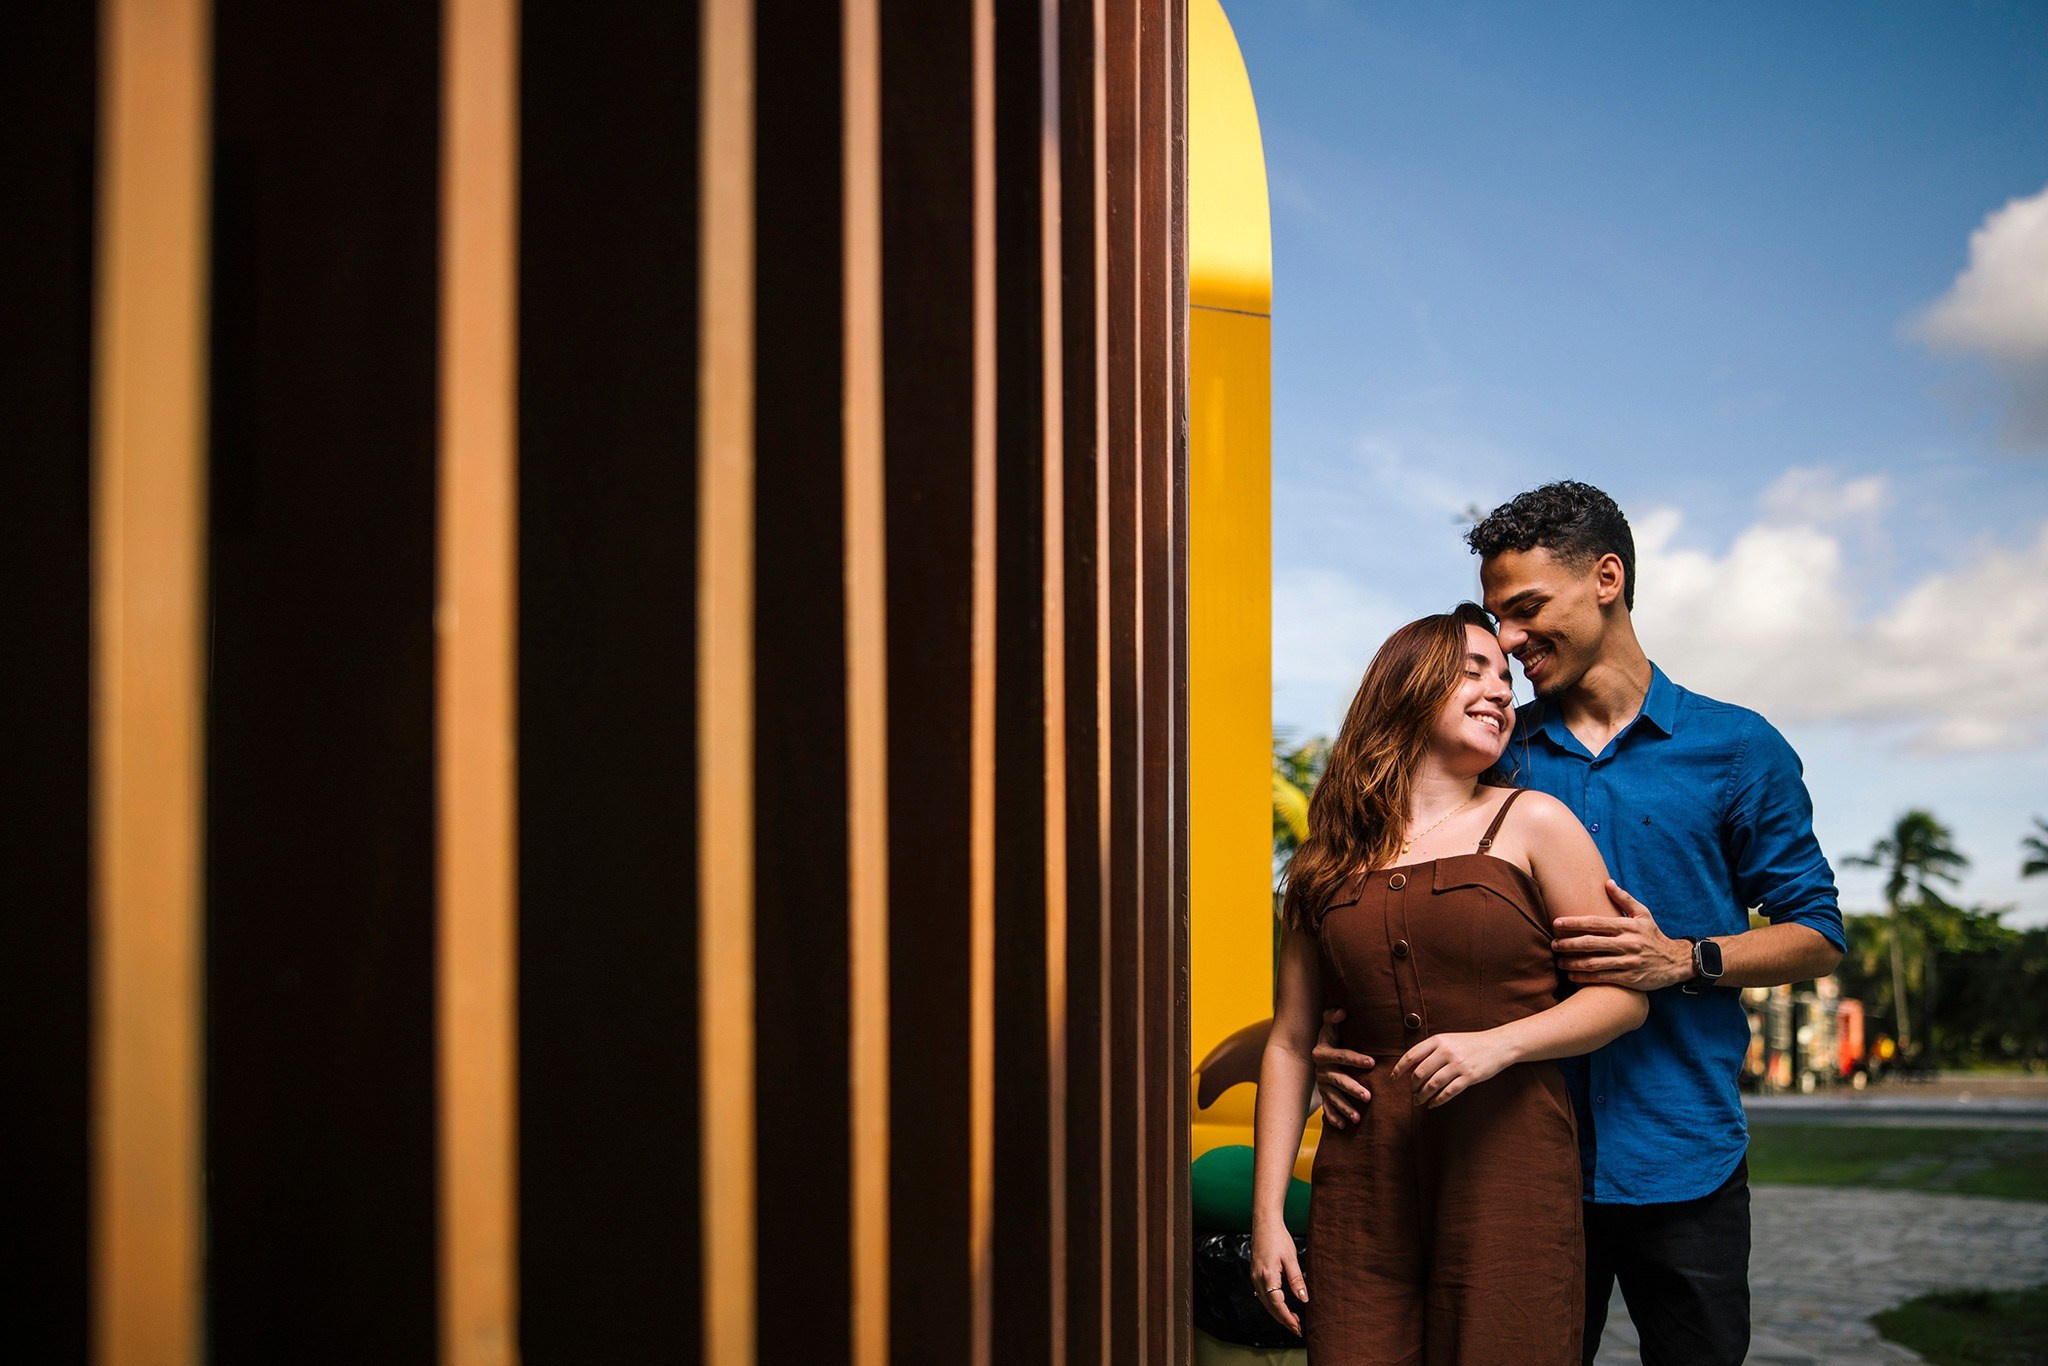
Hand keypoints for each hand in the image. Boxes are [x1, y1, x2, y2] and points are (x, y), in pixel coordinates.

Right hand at [1249, 1220, 1307, 1335]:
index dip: (1287, 1318)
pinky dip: (1273, 1304)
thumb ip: (1297, 1280)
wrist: (1264, 1223)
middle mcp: (1258, 1278)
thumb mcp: (1291, 1258)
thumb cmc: (1278, 1238)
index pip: (1277, 1304)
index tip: (1297, 1327)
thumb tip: (1304, 1299)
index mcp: (1267, 1275)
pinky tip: (1281, 1306)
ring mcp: (1255, 1276)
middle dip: (1283, 1320)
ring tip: (1293, 1320)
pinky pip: (1263, 1295)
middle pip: (1270, 1307)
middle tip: (1297, 1329)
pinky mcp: (1255, 1274)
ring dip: (1278, 1313)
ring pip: (1266, 1302)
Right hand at [1309, 1007, 1374, 1129]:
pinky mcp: (1323, 1095)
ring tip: (1358, 1118)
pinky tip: (1342, 1126)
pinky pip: (1327, 1108)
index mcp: (1322, 1052)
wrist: (1317, 1051)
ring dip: (1345, 1107)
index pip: (1340, 1055)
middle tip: (1369, 1097)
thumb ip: (1333, 1016)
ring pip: (1333, 1097)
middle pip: (1337, 1080)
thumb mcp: (1329, 1025)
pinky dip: (1333, 1117)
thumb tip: (1342, 1011)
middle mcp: (1320, 1070)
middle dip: (1353, 1089)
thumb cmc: (1331, 1036)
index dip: (1355, 1059)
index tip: (1372, 1062)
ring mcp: (1321, 1084)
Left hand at [1393, 1029, 1514, 1106]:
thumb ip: (1430, 1051)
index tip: (1393, 1078)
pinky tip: (1432, 1104)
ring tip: (1418, 1101)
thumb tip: (1410, 1068)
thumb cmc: (1470, 1043)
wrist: (1498, 1045)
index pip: (1411, 1055)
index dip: (1399, 1068)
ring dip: (1422, 1095)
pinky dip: (1437, 1100)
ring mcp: (1458, 1064)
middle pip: (1420, 1072)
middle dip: (1412, 1086)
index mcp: (1438, 1040)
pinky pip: (1448, 1092)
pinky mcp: (1469, 1077)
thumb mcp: (1448, 1041)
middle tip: (1411, 1092)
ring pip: (1432, 1084)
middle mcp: (1446, 1051)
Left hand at [1551, 879, 1692, 990]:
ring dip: (1573, 963)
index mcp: (1627, 926)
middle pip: (1591, 943)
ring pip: (1594, 963)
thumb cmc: (1653, 936)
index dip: (1574, 923)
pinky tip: (1572, 976)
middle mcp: (1627, 944)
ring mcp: (1628, 962)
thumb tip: (1607, 882)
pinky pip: (1603, 978)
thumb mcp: (1643, 914)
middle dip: (1568, 944)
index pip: (1595, 923)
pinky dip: (1585, 978)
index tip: (1556, 923)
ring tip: (1559, 962)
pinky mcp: (1630, 979)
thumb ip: (1624, 899)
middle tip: (1553, 944)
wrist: (1675, 962)